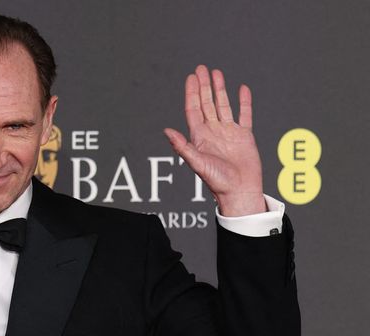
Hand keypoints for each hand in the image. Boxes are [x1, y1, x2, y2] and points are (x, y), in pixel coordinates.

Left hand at [164, 65, 265, 215]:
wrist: (239, 191)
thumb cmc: (217, 181)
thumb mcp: (197, 162)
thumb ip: (182, 146)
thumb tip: (166, 130)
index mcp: (199, 137)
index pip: (193, 109)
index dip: (192, 93)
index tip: (191, 77)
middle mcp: (212, 132)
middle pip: (207, 103)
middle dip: (204, 86)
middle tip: (201, 68)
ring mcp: (228, 132)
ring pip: (223, 105)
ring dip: (220, 89)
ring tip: (217, 73)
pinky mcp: (244, 135)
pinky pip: (244, 114)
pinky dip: (244, 102)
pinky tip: (242, 89)